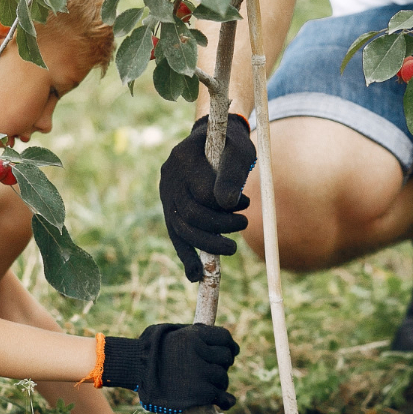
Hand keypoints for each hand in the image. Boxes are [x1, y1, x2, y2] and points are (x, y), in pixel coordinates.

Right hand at [101, 323, 239, 412]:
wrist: (134, 371)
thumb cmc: (150, 350)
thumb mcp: (172, 333)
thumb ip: (195, 335)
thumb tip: (219, 340)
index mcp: (195, 335)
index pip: (225, 338)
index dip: (230, 346)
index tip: (231, 352)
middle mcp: (201, 353)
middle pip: (226, 358)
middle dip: (222, 364)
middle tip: (213, 369)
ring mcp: (201, 374)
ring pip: (223, 378)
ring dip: (219, 382)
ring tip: (209, 385)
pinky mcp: (200, 393)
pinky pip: (221, 397)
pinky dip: (226, 400)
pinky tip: (226, 401)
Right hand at [158, 115, 256, 281]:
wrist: (211, 137)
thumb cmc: (230, 143)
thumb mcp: (239, 151)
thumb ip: (233, 174)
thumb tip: (227, 205)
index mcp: (182, 158)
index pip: (202, 193)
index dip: (226, 205)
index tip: (246, 204)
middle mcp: (169, 177)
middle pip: (189, 215)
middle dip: (218, 227)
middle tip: (243, 225)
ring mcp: (166, 193)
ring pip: (180, 229)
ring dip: (207, 244)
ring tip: (231, 248)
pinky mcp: (169, 207)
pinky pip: (176, 234)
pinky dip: (187, 255)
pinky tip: (195, 276)